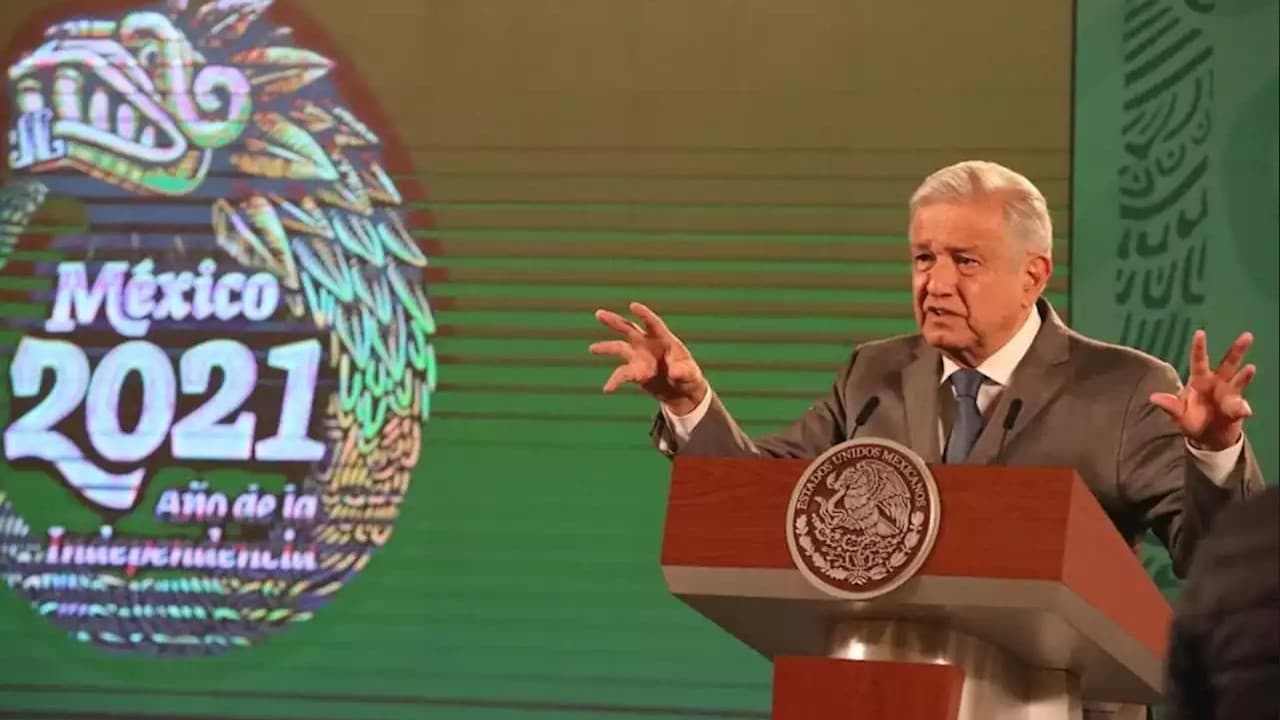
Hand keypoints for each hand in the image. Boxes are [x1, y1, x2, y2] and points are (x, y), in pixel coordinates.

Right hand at [590, 302, 707, 414]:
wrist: (681, 392)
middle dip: (614, 322)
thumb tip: (674, 372)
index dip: (644, 314)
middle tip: (599, 314)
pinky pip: (621, 374)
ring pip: (619, 348)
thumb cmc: (689, 377)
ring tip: (592, 348)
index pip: (653, 323)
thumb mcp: (691, 374)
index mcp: (664, 339)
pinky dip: (614, 381)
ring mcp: (639, 357)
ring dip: (606, 348)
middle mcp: (648, 344)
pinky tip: (607, 389)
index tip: (633, 306)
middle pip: (628, 329)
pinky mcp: (635, 372)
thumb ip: (684, 371)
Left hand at [1150, 330, 1255, 450]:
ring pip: (1240, 380)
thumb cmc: (1191, 420)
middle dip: (1237, 349)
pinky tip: (1243, 411)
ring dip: (1245, 375)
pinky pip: (1241, 407)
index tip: (1200, 332)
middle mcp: (1218, 382)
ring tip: (1250, 369)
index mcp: (1200, 380)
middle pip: (1229, 363)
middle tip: (1247, 336)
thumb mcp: (1178, 414)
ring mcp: (1230, 394)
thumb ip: (1170, 406)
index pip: (1199, 360)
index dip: (1199, 347)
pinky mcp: (1238, 408)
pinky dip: (1242, 409)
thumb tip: (1153, 398)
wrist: (1208, 438)